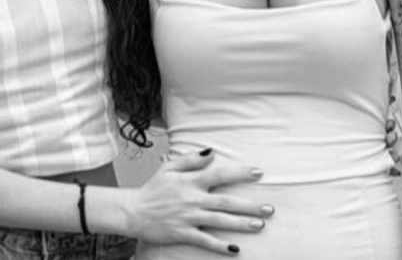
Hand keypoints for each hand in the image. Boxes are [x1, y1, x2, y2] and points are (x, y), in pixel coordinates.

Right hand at [123, 149, 272, 255]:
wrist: (132, 211)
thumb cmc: (152, 188)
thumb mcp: (168, 168)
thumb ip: (190, 160)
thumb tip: (211, 152)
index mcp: (190, 182)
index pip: (219, 174)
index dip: (240, 173)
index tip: (259, 173)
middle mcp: (192, 199)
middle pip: (226, 202)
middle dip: (249, 205)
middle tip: (269, 208)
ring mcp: (188, 218)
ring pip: (219, 221)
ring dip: (241, 224)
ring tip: (260, 226)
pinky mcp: (182, 233)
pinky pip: (205, 240)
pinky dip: (220, 246)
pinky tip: (236, 249)